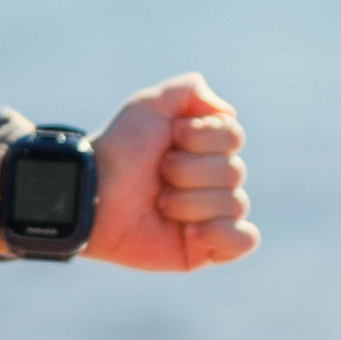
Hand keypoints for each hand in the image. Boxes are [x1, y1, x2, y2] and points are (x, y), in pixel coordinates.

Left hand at [85, 74, 253, 272]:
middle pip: (234, 171)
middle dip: (189, 170)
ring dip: (190, 201)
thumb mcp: (149, 105)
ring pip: (235, 203)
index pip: (234, 136)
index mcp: (205, 147)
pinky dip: (223, 233)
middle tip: (158, 173)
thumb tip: (227, 112)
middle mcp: (213, 179)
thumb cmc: (120, 150)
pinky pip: (245, 240)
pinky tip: (189, 232)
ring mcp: (212, 214)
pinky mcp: (207, 248)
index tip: (173, 135)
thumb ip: (189, 91)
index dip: (203, 137)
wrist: (95, 194)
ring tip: (160, 203)